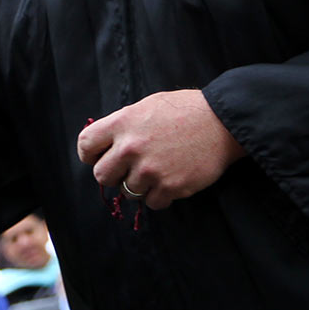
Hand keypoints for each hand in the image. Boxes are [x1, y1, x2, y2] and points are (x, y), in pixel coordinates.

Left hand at [76, 89, 244, 210]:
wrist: (222, 122)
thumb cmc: (184, 110)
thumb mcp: (146, 107)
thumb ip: (123, 126)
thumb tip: (105, 145)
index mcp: (122, 123)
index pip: (86, 145)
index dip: (90, 154)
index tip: (98, 157)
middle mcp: (131, 147)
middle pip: (101, 175)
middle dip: (113, 174)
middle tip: (128, 169)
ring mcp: (150, 169)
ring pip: (128, 192)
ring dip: (139, 185)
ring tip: (156, 171)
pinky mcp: (170, 187)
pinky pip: (152, 202)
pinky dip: (159, 196)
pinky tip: (169, 181)